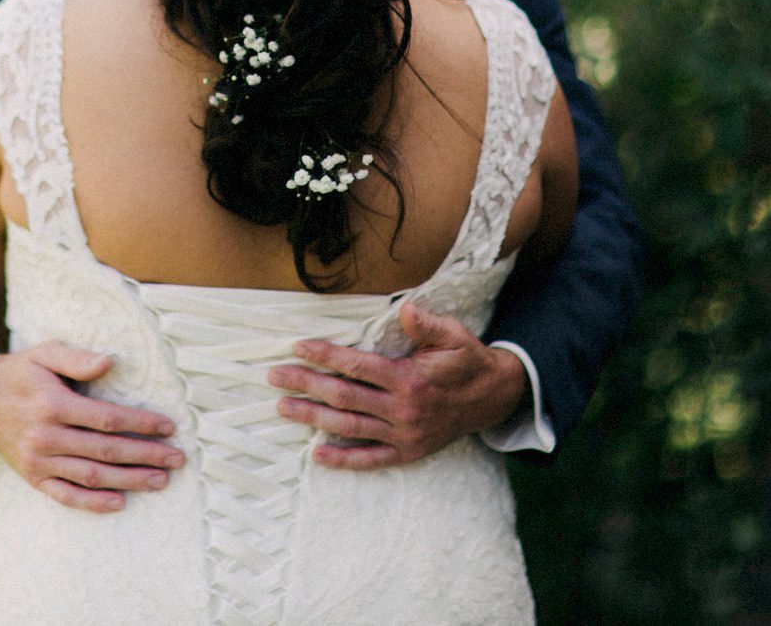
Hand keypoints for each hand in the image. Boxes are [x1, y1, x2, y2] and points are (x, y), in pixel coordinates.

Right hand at [0, 341, 183, 512]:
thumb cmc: (20, 371)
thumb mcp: (44, 353)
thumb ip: (77, 358)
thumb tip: (111, 362)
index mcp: (53, 405)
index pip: (107, 419)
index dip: (141, 424)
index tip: (169, 427)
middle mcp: (46, 437)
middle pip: (106, 451)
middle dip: (146, 455)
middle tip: (177, 459)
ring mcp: (39, 461)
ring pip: (92, 476)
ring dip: (129, 480)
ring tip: (161, 480)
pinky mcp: (33, 477)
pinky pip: (66, 495)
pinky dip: (93, 503)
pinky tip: (119, 502)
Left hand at [266, 301, 528, 470]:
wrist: (495, 399)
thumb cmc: (468, 361)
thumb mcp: (455, 336)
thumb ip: (428, 325)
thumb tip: (404, 310)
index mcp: (410, 378)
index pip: (357, 366)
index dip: (325, 355)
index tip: (296, 347)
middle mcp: (403, 410)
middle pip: (344, 397)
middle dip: (306, 385)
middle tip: (275, 377)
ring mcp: (404, 435)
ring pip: (349, 427)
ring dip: (313, 418)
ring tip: (283, 407)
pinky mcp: (408, 453)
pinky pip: (370, 460)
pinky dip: (342, 459)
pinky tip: (316, 454)